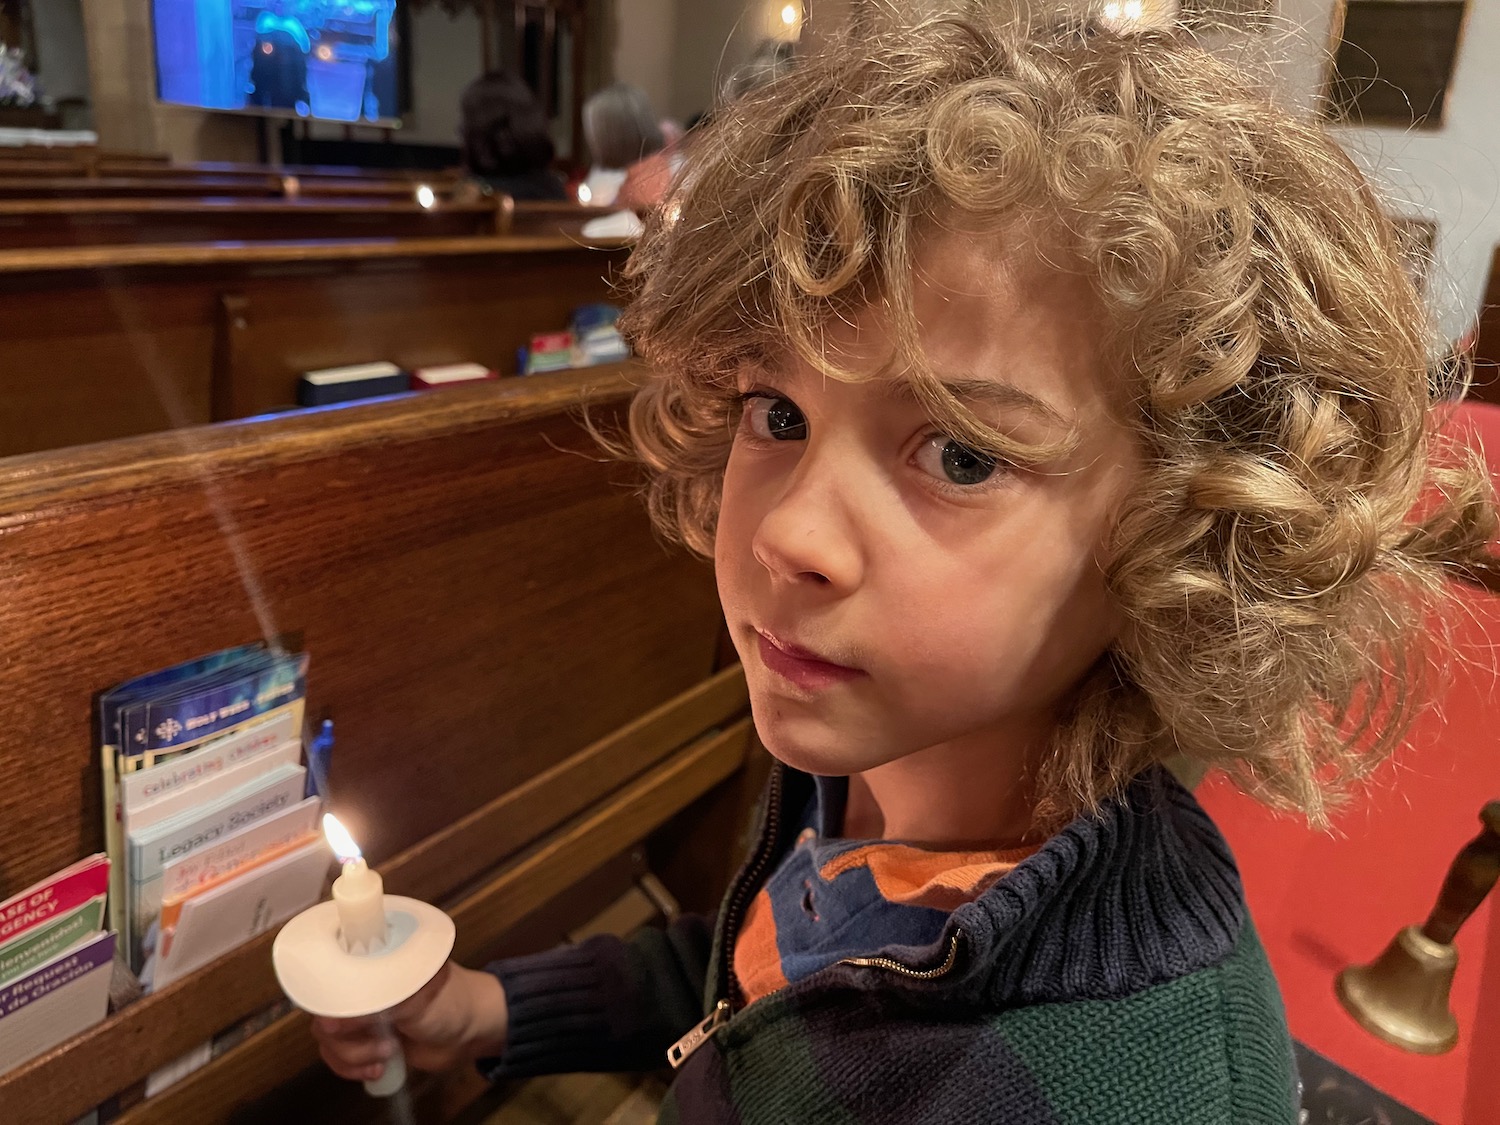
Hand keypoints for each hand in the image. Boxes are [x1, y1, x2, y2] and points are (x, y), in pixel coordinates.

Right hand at [311, 961, 508, 1082]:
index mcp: (373, 960)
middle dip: (348, 1037)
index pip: (329, 972)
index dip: (325, 998)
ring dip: (353, 1056)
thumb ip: (376, 1006)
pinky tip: (378, 1070)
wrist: (471, 1032)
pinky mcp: (365, 1040)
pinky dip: (351, 1068)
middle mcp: (362, 985)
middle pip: (324, 1012)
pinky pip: (338, 1057)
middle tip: (383, 1044)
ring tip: (387, 1056)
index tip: (338, 1023)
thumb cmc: (450, 1003)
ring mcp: (362, 1014)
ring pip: (329, 1040)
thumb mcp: (415, 1000)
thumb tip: (330, 1022)